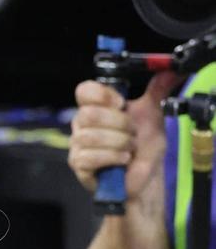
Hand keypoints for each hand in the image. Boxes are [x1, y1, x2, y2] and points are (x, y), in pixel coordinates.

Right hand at [68, 71, 182, 200]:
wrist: (145, 177)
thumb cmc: (144, 148)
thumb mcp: (153, 115)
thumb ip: (157, 91)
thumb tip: (170, 71)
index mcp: (96, 108)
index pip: (84, 91)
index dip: (104, 95)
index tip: (122, 104)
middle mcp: (82, 124)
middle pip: (89, 113)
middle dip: (120, 124)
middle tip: (132, 133)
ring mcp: (78, 145)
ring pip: (91, 136)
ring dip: (120, 143)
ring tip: (129, 149)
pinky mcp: (78, 164)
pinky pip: (91, 156)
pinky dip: (113, 157)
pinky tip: (123, 160)